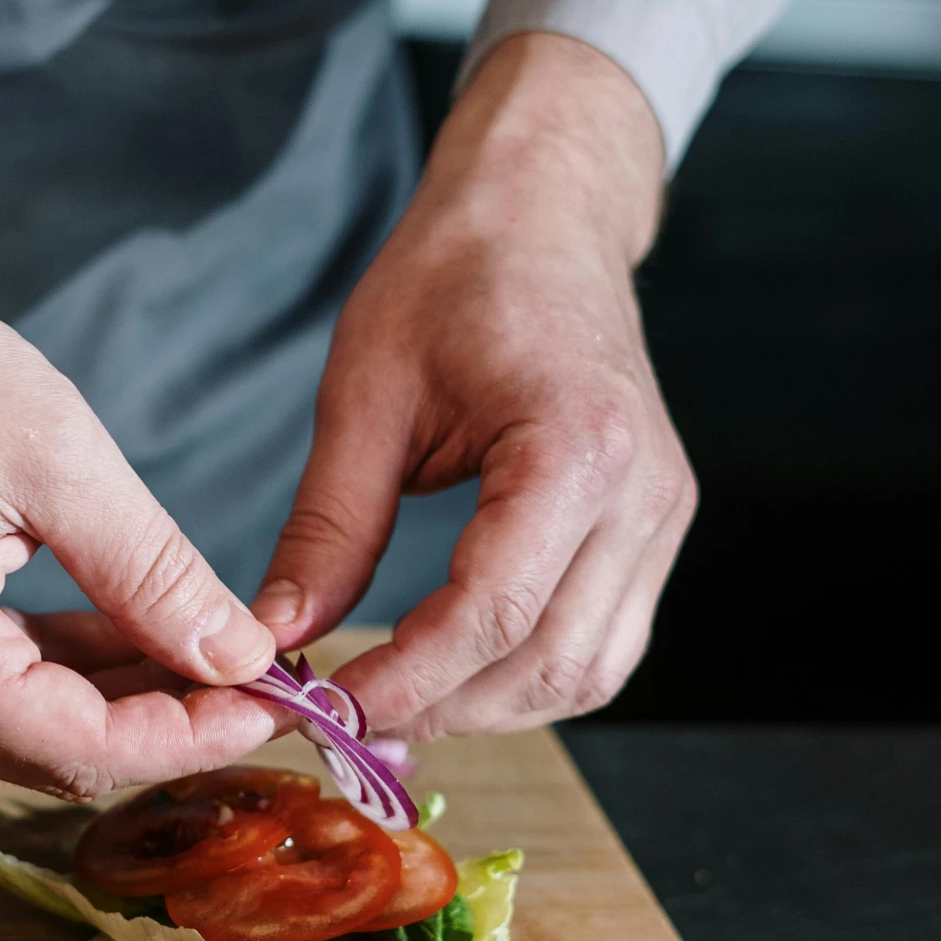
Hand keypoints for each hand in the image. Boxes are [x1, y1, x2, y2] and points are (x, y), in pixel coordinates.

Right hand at [0, 133, 277, 793]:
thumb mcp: (54, 459)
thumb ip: (153, 574)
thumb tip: (241, 658)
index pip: (89, 749)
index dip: (197, 734)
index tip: (283, 703)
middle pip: (60, 755)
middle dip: (169, 719)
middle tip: (264, 674)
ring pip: (28, 728)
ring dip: (121, 694)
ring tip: (213, 642)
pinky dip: (63, 667)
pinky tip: (131, 624)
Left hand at [253, 33, 695, 733]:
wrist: (545, 214)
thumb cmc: (455, 277)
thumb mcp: (365, 394)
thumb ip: (328, 527)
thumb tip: (277, 638)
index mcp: (577, 446)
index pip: (493, 612)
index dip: (406, 679)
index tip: (327, 710)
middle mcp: (644, 494)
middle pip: (549, 663)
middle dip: (443, 709)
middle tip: (347, 726)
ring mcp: (663, 517)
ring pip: (589, 673)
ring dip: (490, 709)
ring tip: (393, 708)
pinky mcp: (657, 528)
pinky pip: (602, 643)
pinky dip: (527, 676)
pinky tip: (453, 673)